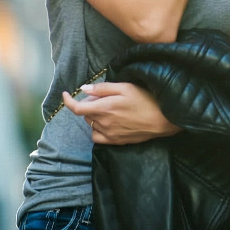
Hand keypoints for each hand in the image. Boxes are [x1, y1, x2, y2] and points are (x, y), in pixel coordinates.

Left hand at [62, 82, 180, 144]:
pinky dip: (97, 129)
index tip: (66, 94)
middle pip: (86, 113)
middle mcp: (104, 123)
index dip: (68, 101)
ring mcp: (109, 134)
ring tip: (110, 109)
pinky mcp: (115, 142)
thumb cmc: (146, 100)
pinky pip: (97, 136)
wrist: (163, 119)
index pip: (77, 108)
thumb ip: (102, 89)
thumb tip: (83, 89)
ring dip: (95, 115)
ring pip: (92, 124)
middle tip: (104, 97)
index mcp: (104, 108)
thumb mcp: (125, 87)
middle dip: (90, 104)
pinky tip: (108, 123)